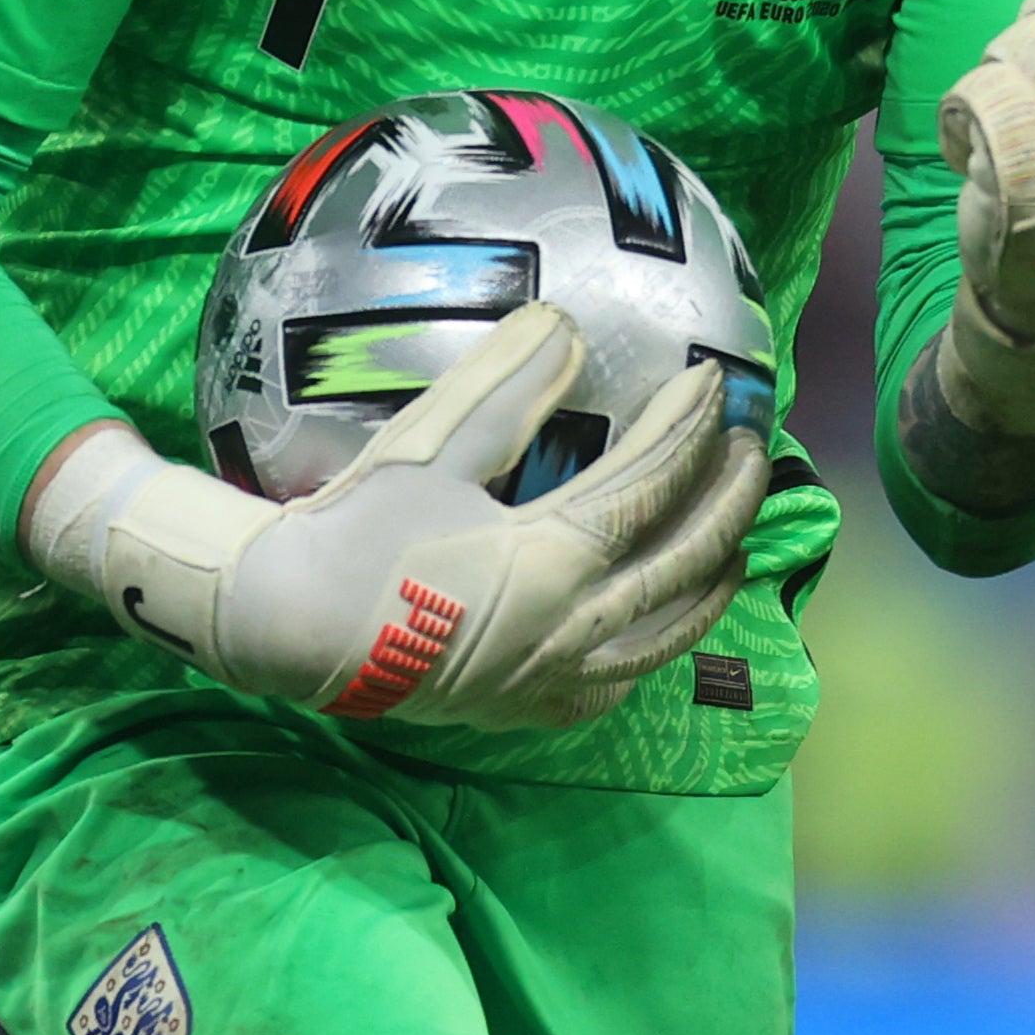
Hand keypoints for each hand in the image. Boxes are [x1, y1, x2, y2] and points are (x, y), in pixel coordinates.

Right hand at [43, 304, 768, 728]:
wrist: (285, 629)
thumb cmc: (353, 533)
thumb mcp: (428, 447)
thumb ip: (505, 387)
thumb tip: (566, 324)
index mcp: (552, 563)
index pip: (652, 487)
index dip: (689, 428)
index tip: (714, 384)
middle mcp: (570, 632)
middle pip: (685, 564)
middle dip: (729, 501)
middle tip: (750, 450)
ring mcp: (551, 681)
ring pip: (665, 637)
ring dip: (709, 582)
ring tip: (734, 543)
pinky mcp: (521, 711)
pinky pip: (610, 689)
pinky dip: (647, 653)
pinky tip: (652, 632)